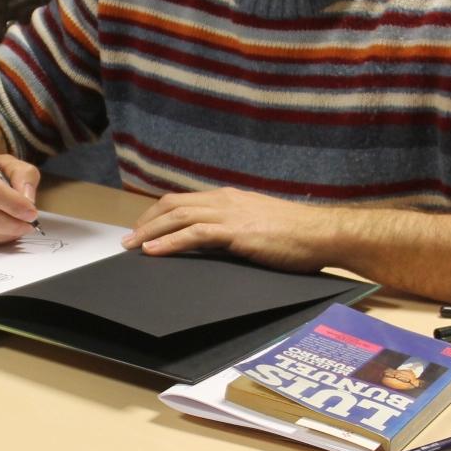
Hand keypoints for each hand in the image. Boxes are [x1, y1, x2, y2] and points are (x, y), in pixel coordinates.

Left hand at [123, 187, 336, 271]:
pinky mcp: (235, 231)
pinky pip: (193, 234)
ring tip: (131, 247)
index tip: (144, 228)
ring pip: (177, 216)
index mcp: (230, 198)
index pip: (184, 200)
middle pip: (173, 204)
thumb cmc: (298, 235)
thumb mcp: (260, 226)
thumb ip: (237, 229)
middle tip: (128, 239)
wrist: (322, 233)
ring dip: (149, 231)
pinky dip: (169, 242)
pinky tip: (153, 251)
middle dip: (146, 221)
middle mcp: (225, 200)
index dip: (158, 213)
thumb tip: (219, 243)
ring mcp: (229, 213)